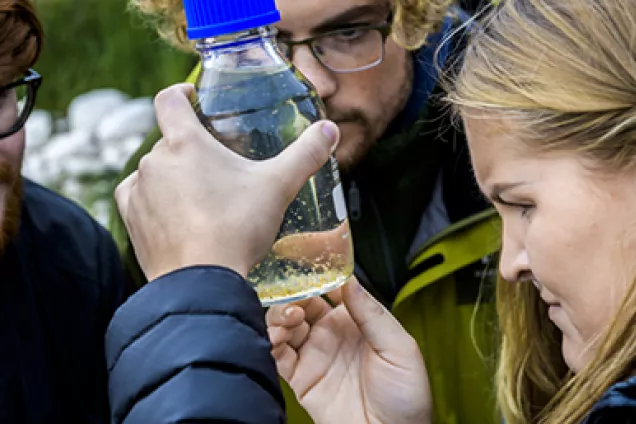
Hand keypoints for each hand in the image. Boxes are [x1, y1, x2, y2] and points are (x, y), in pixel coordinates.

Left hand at [115, 83, 339, 281]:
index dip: (180, 93)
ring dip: (172, 176)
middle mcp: (153, 162)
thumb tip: (329, 130)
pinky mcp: (132, 222)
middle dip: (190, 148)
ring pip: (154, 171)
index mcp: (184, 143)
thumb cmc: (237, 227)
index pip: (168, 100)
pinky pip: (138, 199)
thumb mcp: (278, 186)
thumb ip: (305, 155)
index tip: (192, 97)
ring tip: (198, 194)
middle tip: (217, 164)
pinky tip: (174, 214)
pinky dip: (154, 200)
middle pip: (169, 141)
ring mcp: (138, 193)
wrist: (201, 282)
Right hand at [266, 277, 431, 423]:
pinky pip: (277, 354)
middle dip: (294, 293)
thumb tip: (351, 281)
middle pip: (303, 302)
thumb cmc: (405, 398)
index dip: (319, 275)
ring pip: (285, 323)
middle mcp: (332, 334)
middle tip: (296, 296)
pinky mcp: (300, 377)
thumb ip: (372, 314)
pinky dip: (270, 341)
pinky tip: (276, 337)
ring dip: (281, 314)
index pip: (332, 288)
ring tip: (290, 318)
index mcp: (357, 321)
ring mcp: (314, 354)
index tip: (309, 264)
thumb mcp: (400, 348)